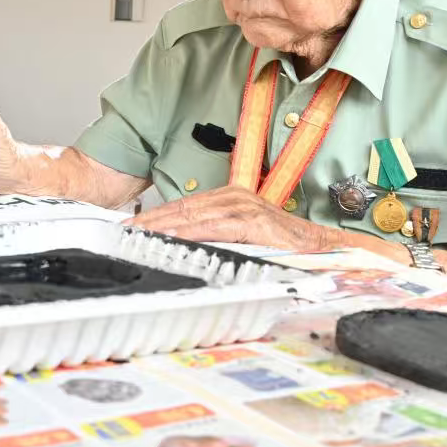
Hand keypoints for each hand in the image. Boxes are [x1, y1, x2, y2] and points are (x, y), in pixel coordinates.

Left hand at [126, 184, 330, 251]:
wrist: (322, 248)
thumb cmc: (284, 246)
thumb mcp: (244, 238)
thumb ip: (218, 237)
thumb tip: (185, 248)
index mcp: (230, 199)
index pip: (184, 207)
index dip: (156, 217)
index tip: (131, 228)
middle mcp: (235, 198)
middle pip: (182, 209)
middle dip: (150, 221)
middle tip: (124, 233)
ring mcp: (244, 208)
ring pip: (193, 216)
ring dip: (163, 226)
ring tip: (138, 236)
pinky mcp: (253, 222)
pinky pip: (214, 227)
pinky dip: (191, 233)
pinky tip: (172, 239)